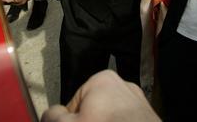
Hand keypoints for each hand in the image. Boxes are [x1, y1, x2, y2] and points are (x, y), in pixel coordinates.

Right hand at [41, 70, 159, 121]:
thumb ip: (53, 117)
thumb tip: (48, 115)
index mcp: (102, 80)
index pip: (75, 103)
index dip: (71, 120)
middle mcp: (124, 86)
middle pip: (94, 110)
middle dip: (89, 121)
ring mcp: (139, 103)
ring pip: (112, 117)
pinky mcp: (149, 117)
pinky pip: (126, 121)